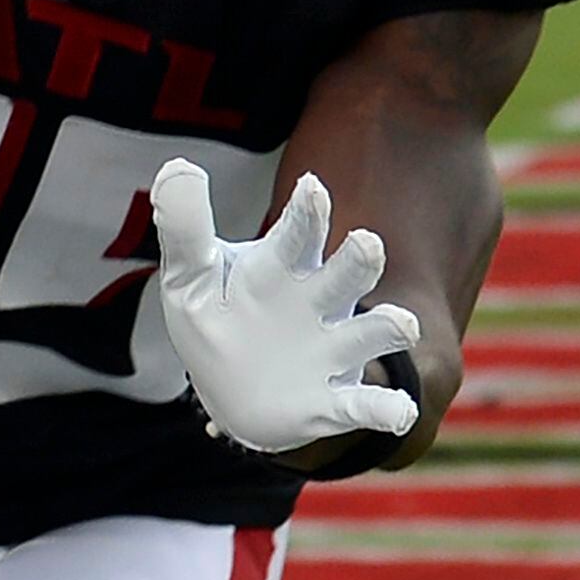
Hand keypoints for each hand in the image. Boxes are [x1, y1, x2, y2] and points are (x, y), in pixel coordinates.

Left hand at [151, 162, 420, 455]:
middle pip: (347, 274)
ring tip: (402, 325)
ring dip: (388, 328)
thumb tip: (177, 167)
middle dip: (359, 260)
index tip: (310, 188)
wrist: (229, 394)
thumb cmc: (216, 319)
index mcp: (283, 265)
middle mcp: (318, 301)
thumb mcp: (190, 276)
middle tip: (366, 244)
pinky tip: (399, 412)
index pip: (299, 232)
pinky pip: (363, 405)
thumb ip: (185, 227)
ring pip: (368, 333)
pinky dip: (384, 409)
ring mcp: (331, 350)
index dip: (307, 212)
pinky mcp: (332, 400)